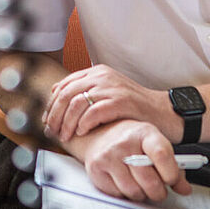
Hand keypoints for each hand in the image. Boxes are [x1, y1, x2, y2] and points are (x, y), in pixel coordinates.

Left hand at [45, 65, 177, 141]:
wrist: (162, 112)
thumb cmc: (134, 108)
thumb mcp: (107, 94)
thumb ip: (86, 93)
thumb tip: (56, 97)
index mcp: (97, 72)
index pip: (64, 85)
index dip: (52, 104)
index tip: (47, 120)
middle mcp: (102, 77)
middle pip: (66, 93)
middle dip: (55, 114)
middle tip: (51, 131)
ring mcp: (112, 88)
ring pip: (76, 103)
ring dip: (66, 122)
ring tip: (64, 136)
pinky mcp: (121, 101)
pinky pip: (94, 111)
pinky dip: (84, 123)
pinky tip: (81, 132)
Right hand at [66, 120, 190, 201]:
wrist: (99, 133)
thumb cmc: (132, 140)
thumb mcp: (155, 145)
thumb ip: (173, 167)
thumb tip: (184, 189)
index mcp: (145, 133)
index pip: (162, 154)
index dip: (171, 174)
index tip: (172, 180)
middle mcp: (125, 142)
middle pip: (150, 181)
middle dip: (158, 192)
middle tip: (158, 189)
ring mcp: (108, 156)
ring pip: (134, 192)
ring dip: (141, 194)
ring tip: (140, 184)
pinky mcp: (96, 169)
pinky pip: (117, 194)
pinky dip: (124, 194)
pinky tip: (125, 181)